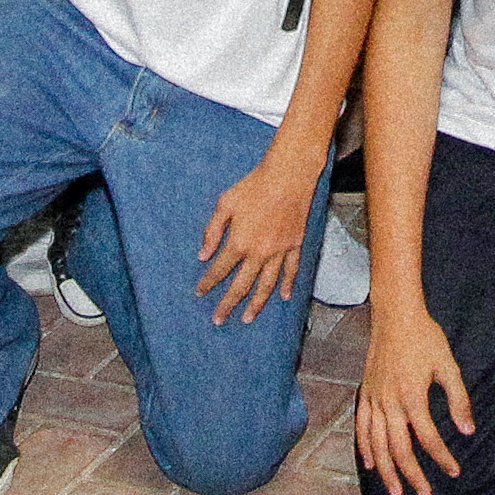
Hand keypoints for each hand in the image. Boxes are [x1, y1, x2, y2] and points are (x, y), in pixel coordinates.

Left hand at [195, 150, 316, 324]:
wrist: (288, 175)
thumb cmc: (254, 185)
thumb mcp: (225, 203)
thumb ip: (212, 231)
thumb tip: (202, 255)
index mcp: (239, 242)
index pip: (219, 270)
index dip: (208, 282)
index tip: (199, 292)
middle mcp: (259, 252)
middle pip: (241, 285)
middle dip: (227, 304)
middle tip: (218, 319)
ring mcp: (279, 251)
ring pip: (267, 285)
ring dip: (256, 304)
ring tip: (247, 319)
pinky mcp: (295, 244)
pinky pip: (291, 270)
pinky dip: (288, 285)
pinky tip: (283, 297)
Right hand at [356, 301, 473, 494]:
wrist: (395, 315)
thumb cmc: (425, 337)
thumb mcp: (448, 366)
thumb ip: (459, 400)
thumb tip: (468, 431)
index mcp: (413, 397)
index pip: (428, 438)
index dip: (442, 458)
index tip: (453, 472)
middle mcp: (390, 402)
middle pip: (399, 449)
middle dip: (412, 475)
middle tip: (425, 494)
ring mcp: (374, 399)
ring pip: (376, 444)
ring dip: (387, 470)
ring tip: (396, 491)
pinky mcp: (365, 393)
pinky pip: (361, 427)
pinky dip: (365, 448)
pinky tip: (371, 464)